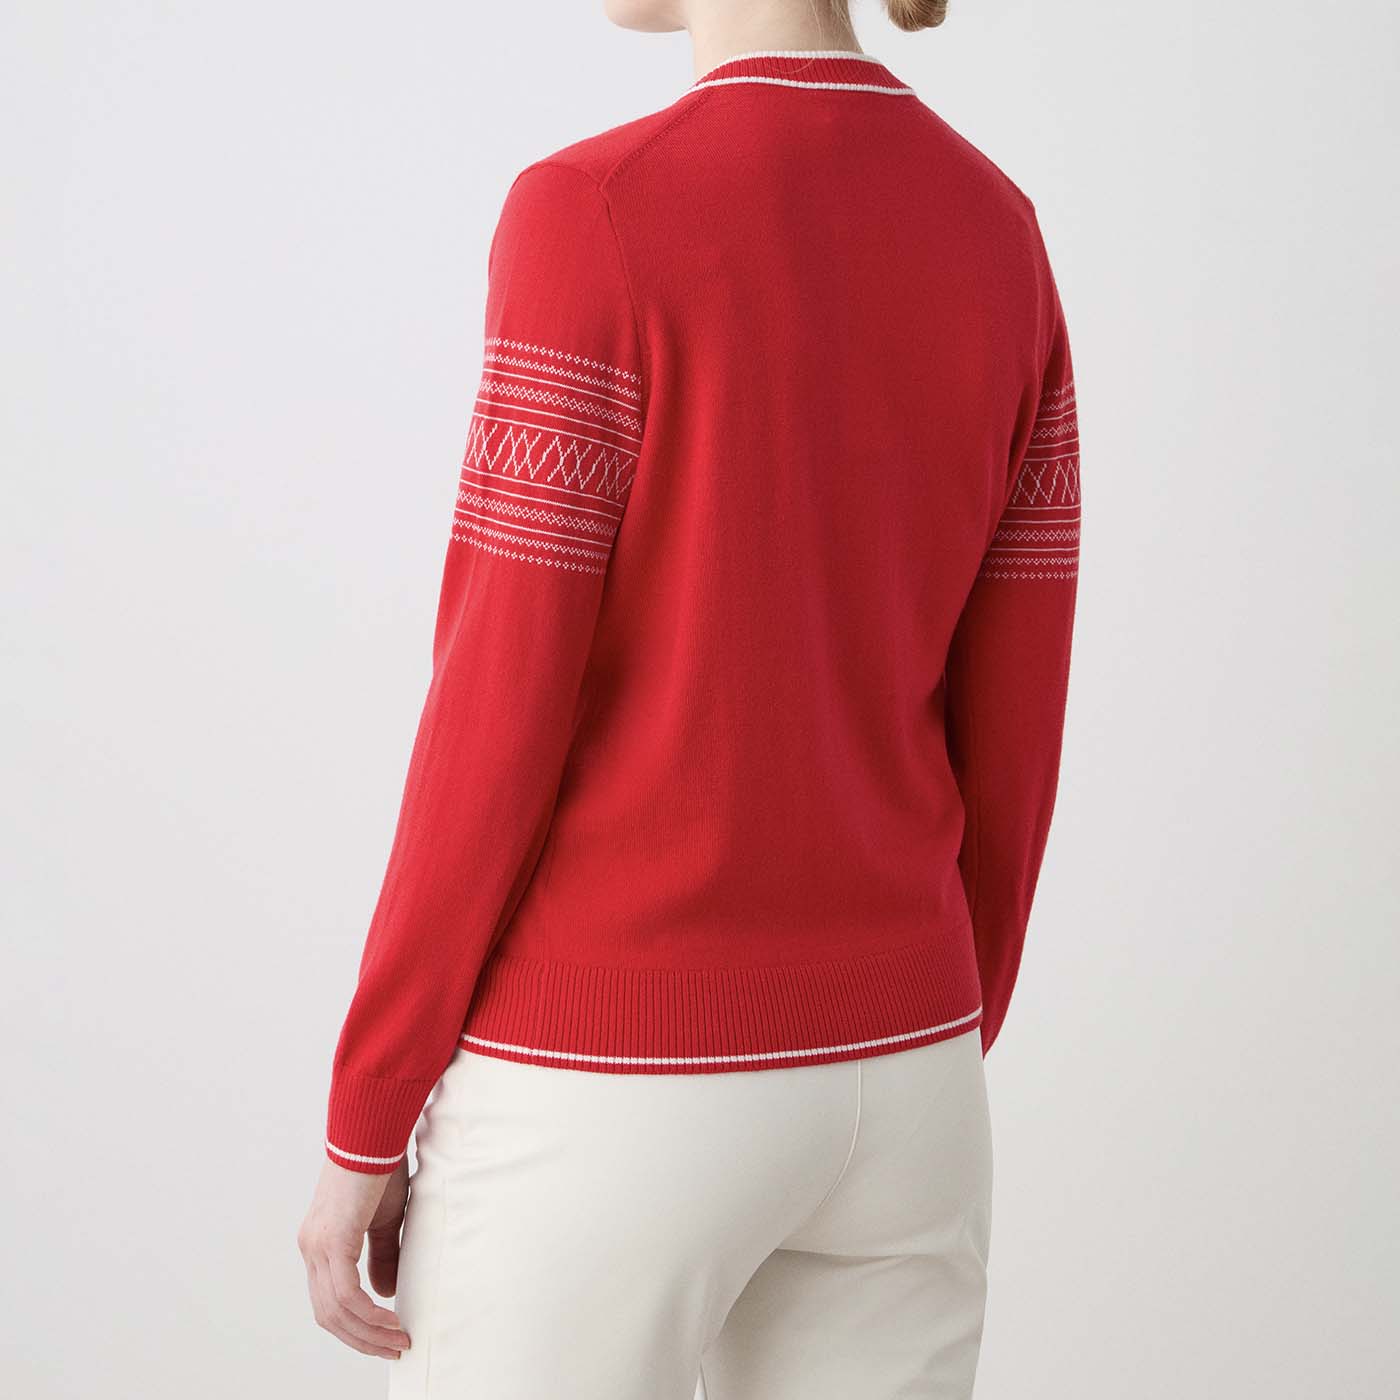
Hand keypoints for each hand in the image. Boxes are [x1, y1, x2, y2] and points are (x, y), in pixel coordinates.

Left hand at [298, 1157, 411, 1358]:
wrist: (374, 1133)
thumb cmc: (381, 1166)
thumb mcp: (384, 1219)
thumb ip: (381, 1255)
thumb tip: (384, 1294)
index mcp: (320, 1242)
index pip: (329, 1300)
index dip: (355, 1325)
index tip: (385, 1336)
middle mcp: (311, 1248)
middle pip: (328, 1314)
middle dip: (362, 1339)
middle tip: (393, 1349)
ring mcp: (317, 1246)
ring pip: (335, 1311)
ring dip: (368, 1333)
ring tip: (398, 1340)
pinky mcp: (332, 1241)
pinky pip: (347, 1294)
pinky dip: (369, 1315)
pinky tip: (391, 1321)